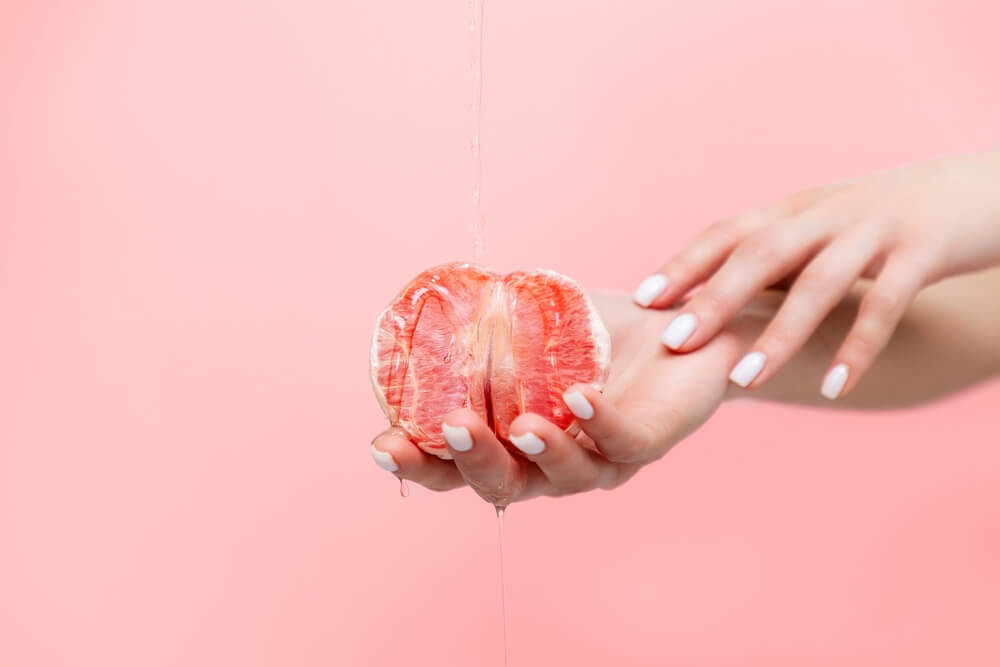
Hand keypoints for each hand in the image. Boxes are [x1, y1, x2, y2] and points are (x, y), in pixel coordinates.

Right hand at [369, 291, 747, 505]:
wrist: (688, 327)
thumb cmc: (606, 333)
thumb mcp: (540, 323)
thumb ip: (491, 321)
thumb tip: (433, 296)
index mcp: (517, 443)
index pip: (459, 466)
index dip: (420, 463)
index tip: (382, 443)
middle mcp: (556, 463)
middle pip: (504, 485)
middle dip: (472, 462)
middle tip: (452, 426)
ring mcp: (605, 459)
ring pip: (565, 476)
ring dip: (536, 453)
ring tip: (516, 426)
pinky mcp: (651, 439)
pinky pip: (623, 441)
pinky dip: (599, 422)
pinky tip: (578, 396)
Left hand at [632, 150, 999, 398]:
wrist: (984, 186)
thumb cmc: (891, 218)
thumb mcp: (828, 228)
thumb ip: (780, 255)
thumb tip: (718, 298)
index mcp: (799, 209)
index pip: (730, 231)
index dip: (685, 262)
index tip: (642, 299)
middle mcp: (828, 214)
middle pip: (761, 253)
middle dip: (713, 298)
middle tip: (673, 342)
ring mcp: (875, 230)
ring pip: (817, 282)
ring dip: (779, 334)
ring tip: (745, 380)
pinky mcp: (923, 251)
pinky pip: (885, 304)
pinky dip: (856, 346)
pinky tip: (832, 387)